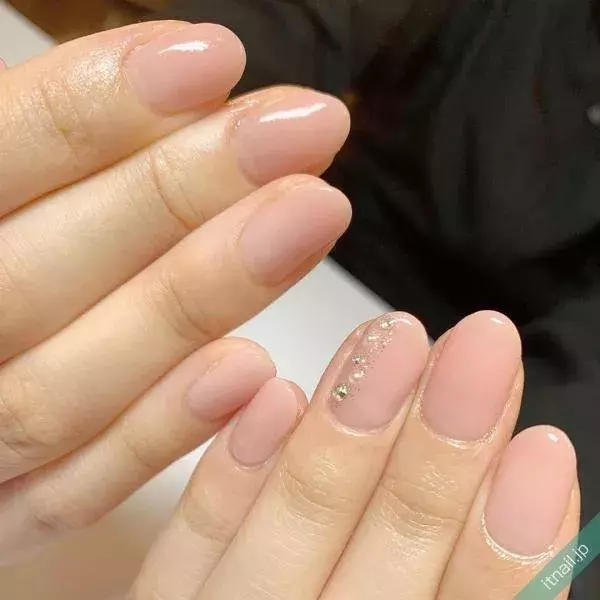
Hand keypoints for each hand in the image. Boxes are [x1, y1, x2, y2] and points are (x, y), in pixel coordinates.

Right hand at [0, 20, 350, 562]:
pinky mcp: (2, 515)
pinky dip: (157, 434)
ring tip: (314, 213)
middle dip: (177, 194)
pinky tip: (254, 368)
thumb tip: (183, 86)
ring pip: (63, 389)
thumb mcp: (1, 195)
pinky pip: (70, 493)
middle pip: (36, 278)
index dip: (93, 109)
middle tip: (308, 126)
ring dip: (196, 300)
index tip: (216, 59)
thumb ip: (55, 158)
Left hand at [130, 311, 578, 599]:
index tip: (541, 445)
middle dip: (437, 455)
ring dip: (344, 439)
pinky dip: (230, 482)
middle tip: (479, 346)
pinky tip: (273, 395)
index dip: (510, 547)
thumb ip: (467, 581)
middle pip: (378, 572)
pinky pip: (184, 559)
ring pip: (286, 545)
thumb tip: (520, 484)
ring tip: (391, 341)